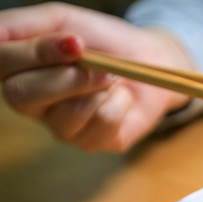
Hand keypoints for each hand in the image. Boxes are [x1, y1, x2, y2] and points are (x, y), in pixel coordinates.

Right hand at [0, 2, 192, 151]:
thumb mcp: (63, 21)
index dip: (32, 54)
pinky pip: (102, 122)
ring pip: (68, 112)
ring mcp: (60, 127)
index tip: (73, 42)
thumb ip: (25, 25)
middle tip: (93, 59)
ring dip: (98, 86)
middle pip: (22, 96)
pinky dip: (120, 102)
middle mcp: (31, 102)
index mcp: (16, 69)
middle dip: (66, 76)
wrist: (149, 61)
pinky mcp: (91, 143)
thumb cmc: (101, 40)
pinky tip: (122, 97)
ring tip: (112, 76)